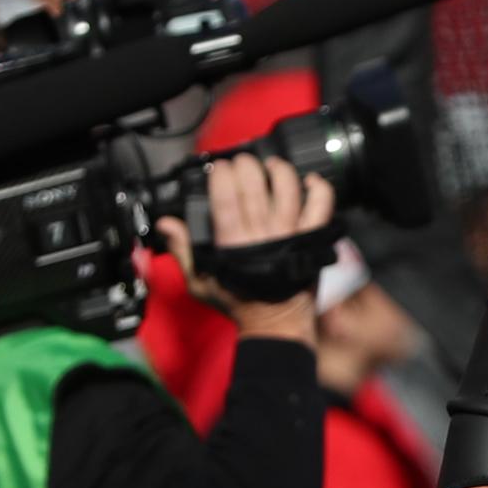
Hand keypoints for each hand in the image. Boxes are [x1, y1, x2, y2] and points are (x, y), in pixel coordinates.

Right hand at [155, 154, 335, 341]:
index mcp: (233, 242)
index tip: (219, 168)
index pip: (225, 197)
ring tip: (271, 166)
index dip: (222, 175)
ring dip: (279, 170)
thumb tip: (166, 224)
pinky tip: (310, 180)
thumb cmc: (239, 302)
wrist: (276, 324)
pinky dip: (319, 189)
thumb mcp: (200, 280)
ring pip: (288, 190)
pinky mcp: (311, 238)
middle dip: (247, 165)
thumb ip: (182, 249)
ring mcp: (290, 234)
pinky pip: (321, 207)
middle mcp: (263, 234)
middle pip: (255, 187)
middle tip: (242, 162)